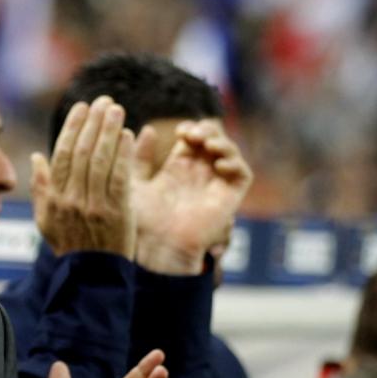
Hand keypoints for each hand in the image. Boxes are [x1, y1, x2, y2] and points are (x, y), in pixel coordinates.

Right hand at [31, 97, 135, 258]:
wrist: (92, 277)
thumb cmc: (70, 246)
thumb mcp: (47, 220)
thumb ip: (41, 188)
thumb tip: (37, 156)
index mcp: (54, 198)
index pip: (62, 154)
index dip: (73, 128)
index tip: (83, 108)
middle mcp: (71, 199)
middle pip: (82, 152)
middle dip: (94, 122)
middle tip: (104, 101)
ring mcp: (94, 206)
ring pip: (101, 160)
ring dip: (109, 131)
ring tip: (116, 110)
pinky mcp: (117, 212)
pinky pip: (120, 177)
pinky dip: (123, 154)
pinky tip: (128, 135)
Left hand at [130, 119, 252, 273]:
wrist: (156, 248)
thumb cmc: (140, 221)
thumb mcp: (133, 183)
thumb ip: (138, 158)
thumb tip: (146, 129)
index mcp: (176, 170)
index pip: (192, 139)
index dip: (190, 129)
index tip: (180, 132)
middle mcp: (198, 176)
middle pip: (213, 140)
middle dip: (207, 130)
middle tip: (193, 135)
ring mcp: (215, 185)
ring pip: (229, 152)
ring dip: (222, 141)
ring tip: (206, 144)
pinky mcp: (229, 198)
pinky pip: (243, 174)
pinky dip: (235, 162)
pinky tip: (218, 164)